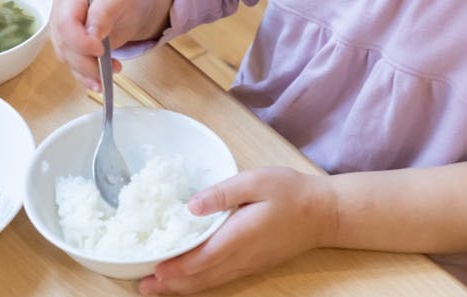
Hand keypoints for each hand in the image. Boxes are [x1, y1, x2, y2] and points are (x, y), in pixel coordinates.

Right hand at [49, 0, 170, 89]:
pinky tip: (99, 83)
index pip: (65, 22)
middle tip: (110, 66)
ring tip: (112, 71)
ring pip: (67, 58)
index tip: (100, 49)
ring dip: (88, 71)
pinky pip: (74, 65)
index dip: (79, 41)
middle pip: (64, 43)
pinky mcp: (72, 46)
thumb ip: (103, 12)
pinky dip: (86, 77)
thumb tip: (91, 36)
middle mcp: (62, 12)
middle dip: (86, 61)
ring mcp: (65, 30)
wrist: (134, 3)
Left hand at [139, 167, 336, 294]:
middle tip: (142, 285)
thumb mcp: (256, 181)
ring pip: (209, 282)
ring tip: (156, 287)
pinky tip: (187, 281)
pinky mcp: (252, 265)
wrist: (323, 214)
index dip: (175, 267)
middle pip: (200, 278)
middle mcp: (242, 257)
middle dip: (170, 284)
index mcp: (239, 236)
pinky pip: (220, 279)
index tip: (151, 269)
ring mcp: (248, 264)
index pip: (201, 258)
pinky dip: (198, 283)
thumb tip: (191, 206)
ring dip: (181, 287)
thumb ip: (222, 193)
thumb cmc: (291, 193)